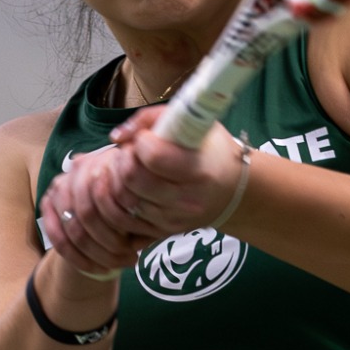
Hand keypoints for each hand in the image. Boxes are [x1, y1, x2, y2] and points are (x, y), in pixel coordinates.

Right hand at [38, 146, 156, 278]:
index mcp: (103, 164)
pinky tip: (96, 269)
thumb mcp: (140, 203)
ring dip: (96, 255)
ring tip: (117, 267)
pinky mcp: (47, 205)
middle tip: (131, 260)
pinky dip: (77, 259)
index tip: (138, 249)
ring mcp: (58, 188)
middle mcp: (76, 171)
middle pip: (89, 216)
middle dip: (111, 245)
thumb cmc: (129, 201)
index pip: (106, 202)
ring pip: (74, 231)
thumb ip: (140, 213)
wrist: (102, 200)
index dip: (122, 229)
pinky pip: (58, 238)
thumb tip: (147, 235)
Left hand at [99, 107, 248, 237]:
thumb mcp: (193, 123)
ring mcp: (173, 219)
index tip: (146, 137)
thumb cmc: (211, 151)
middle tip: (132, 151)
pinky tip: (127, 184)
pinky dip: (118, 198)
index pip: (153, 156)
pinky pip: (124, 218)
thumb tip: (117, 136)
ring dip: (117, 178)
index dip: (141, 142)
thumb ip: (151, 118)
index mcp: (199, 170)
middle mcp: (187, 200)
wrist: (232, 191)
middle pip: (132, 178)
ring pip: (124, 199)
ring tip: (129, 166)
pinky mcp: (161, 232)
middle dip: (124, 159)